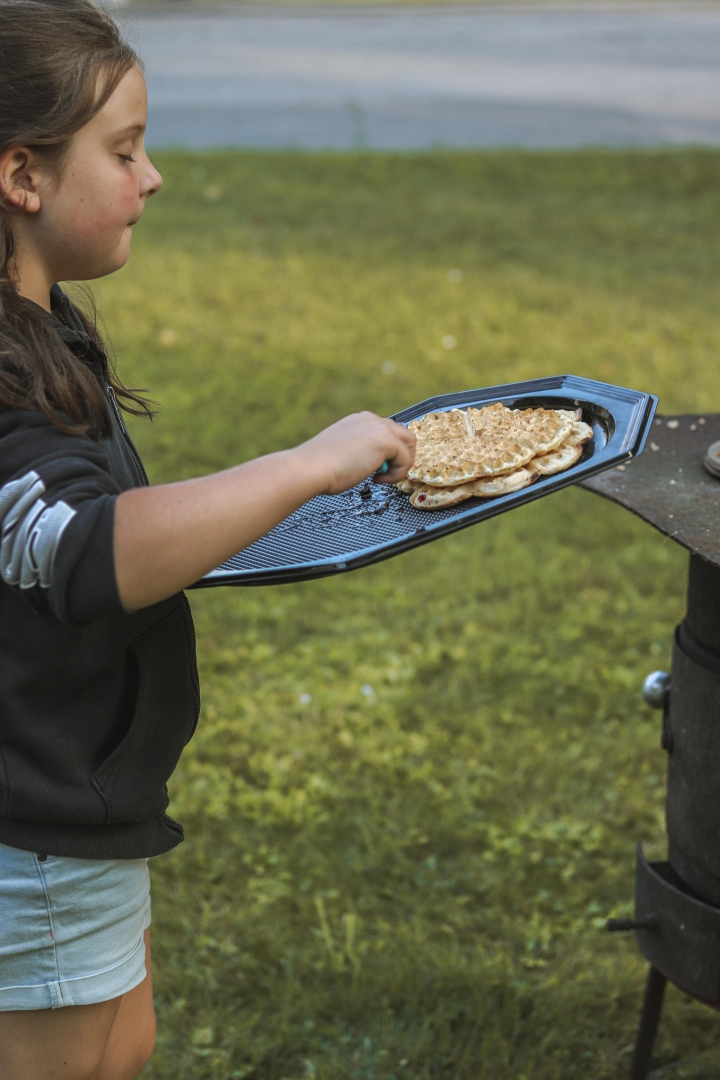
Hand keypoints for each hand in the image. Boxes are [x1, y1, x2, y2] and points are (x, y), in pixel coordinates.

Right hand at [296, 411, 415, 494]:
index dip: (389, 453)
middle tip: (385, 474)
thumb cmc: (319, 468)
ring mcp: (378, 427)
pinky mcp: (385, 440)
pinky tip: (377, 479)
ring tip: (383, 477)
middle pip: (404, 434)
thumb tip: (373, 463)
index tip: (376, 469)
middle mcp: (370, 420)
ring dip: (402, 464)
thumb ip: (360, 452)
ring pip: (410, 443)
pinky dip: (396, 474)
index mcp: (359, 421)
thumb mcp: (344, 453)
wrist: (310, 468)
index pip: (388, 432)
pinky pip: (406, 459)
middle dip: (400, 457)